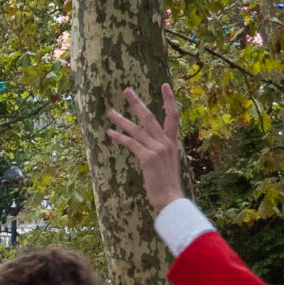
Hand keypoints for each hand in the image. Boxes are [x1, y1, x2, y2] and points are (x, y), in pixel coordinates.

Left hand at [102, 84, 185, 210]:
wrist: (171, 199)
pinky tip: (110, 133)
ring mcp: (157, 149)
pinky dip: (119, 137)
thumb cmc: (167, 185)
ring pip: (136, 129)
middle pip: (150, 117)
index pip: (173, 116)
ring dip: (121, 120)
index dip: (169, 99)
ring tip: (110, 112)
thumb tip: (149, 150)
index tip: (165, 85)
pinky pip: (131, 143)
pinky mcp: (148, 157)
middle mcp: (165, 143)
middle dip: (137, 103)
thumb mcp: (167, 164)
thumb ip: (160, 153)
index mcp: (172, 143)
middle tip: (127, 90)